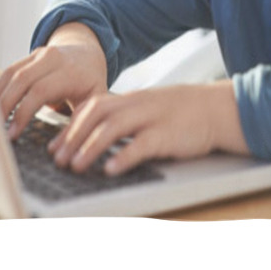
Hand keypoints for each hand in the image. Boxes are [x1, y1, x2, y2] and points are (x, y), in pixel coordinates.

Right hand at [0, 23, 107, 139]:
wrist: (88, 54)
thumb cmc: (90, 83)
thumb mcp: (95, 99)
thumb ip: (83, 119)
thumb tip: (65, 148)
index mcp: (70, 72)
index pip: (40, 91)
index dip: (23, 113)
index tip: (12, 135)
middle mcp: (53, 58)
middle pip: (21, 80)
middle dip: (5, 107)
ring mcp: (39, 54)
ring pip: (11, 74)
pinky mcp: (28, 56)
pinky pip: (8, 71)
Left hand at [47, 80, 249, 175]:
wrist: (217, 108)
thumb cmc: (181, 113)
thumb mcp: (149, 109)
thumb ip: (125, 118)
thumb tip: (94, 138)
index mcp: (130, 100)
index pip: (92, 107)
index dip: (69, 126)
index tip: (53, 146)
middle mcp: (137, 105)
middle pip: (96, 114)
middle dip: (72, 136)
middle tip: (57, 159)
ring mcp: (153, 118)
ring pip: (113, 127)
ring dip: (90, 147)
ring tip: (75, 166)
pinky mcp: (168, 134)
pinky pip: (142, 144)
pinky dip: (124, 156)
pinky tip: (110, 169)